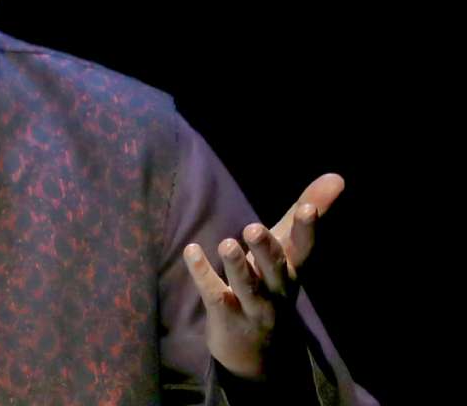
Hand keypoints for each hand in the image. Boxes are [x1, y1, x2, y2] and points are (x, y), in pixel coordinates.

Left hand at [183, 173, 344, 379]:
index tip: (308, 209)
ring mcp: (253, 307)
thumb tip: (337, 176)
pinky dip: (203, 274)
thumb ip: (307, 212)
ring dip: (238, 267)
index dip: (307, 230)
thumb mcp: (288, 249)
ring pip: (248, 287)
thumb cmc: (272, 285)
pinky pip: (215, 295)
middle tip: (253, 228)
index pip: (303, 249)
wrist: (259, 352)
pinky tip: (191, 252)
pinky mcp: (226, 317)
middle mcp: (277, 290)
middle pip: (276, 270)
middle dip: (267, 250)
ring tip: (227, 244)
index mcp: (292, 270)